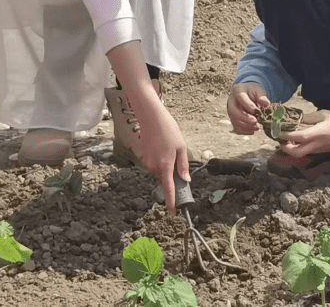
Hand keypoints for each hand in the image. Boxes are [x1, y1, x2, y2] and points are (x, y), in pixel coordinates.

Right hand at [134, 96, 189, 216]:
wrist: (151, 117)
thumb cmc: (168, 130)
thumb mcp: (181, 147)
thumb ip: (183, 166)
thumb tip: (186, 180)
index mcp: (166, 165)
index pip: (169, 188)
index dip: (171, 201)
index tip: (172, 212)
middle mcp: (154, 166)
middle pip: (165, 178)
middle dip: (172, 172)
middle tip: (176, 155)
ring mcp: (147, 162)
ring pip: (160, 171)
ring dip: (165, 164)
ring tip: (168, 147)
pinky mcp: (143, 157)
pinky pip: (154, 164)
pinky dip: (159, 159)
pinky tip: (160, 146)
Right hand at [227, 82, 269, 133]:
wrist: (247, 93)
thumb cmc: (253, 91)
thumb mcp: (258, 90)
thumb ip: (262, 96)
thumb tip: (266, 104)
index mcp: (238, 90)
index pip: (241, 98)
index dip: (248, 105)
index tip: (257, 111)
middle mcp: (231, 101)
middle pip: (234, 111)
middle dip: (245, 118)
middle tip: (256, 122)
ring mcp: (231, 110)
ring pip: (234, 121)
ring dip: (246, 126)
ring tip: (257, 127)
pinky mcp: (233, 118)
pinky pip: (236, 126)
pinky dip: (244, 131)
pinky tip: (252, 131)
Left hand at [278, 110, 329, 157]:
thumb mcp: (323, 115)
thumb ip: (308, 118)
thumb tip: (296, 118)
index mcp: (317, 133)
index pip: (298, 137)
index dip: (286, 135)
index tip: (277, 130)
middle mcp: (315, 144)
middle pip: (296, 152)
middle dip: (285, 148)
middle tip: (279, 138)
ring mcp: (317, 150)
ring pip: (300, 154)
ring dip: (290, 148)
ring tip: (285, 138)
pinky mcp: (319, 151)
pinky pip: (305, 152)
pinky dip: (297, 148)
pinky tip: (295, 140)